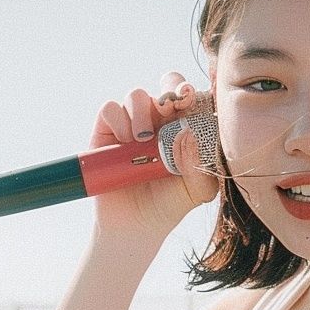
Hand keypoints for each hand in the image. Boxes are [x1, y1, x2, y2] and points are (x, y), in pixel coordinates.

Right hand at [89, 71, 219, 243]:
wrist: (135, 226)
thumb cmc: (170, 204)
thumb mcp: (197, 191)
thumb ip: (202, 166)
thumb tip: (189, 135)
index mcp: (186, 128)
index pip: (193, 98)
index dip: (194, 93)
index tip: (192, 99)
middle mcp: (161, 121)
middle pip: (167, 84)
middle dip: (171, 90)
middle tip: (170, 108)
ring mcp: (133, 124)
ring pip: (136, 94)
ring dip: (142, 112)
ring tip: (143, 139)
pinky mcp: (107, 131)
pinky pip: (110, 108)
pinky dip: (118, 119)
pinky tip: (125, 141)